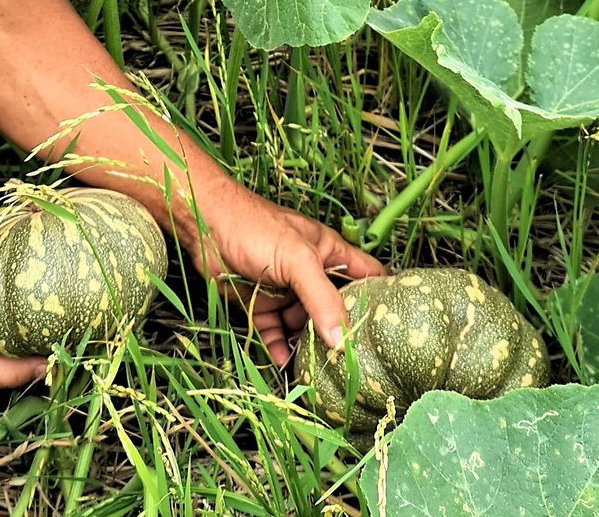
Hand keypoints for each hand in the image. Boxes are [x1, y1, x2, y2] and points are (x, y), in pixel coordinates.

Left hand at [173, 182, 384, 365]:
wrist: (202, 225)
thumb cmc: (254, 228)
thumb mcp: (297, 259)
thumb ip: (321, 298)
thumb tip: (342, 341)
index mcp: (329, 253)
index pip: (368, 275)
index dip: (383, 296)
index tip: (396, 325)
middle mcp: (310, 274)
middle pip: (336, 309)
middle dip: (344, 333)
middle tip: (357, 364)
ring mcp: (285, 291)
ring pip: (305, 326)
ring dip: (310, 347)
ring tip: (321, 373)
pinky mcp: (260, 306)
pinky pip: (275, 334)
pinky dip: (280, 350)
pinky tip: (285, 365)